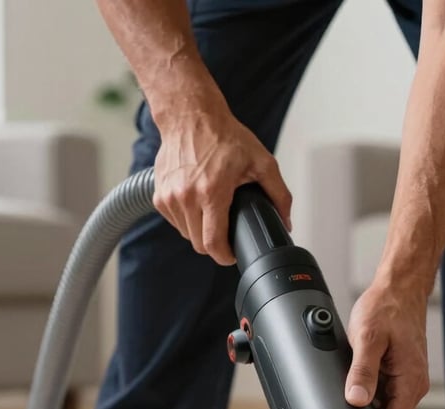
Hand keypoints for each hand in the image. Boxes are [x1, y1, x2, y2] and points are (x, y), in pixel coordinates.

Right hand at [152, 86, 291, 265]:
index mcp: (211, 192)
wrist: (190, 115)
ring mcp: (169, 196)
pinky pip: (175, 222)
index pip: (213, 244)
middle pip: (199, 244)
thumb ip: (279, 194)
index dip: (225, 256)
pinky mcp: (159, 194)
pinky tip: (197, 204)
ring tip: (212, 212)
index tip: (232, 254)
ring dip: (200, 231)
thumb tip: (285, 221)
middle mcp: (186, 196)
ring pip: (186, 234)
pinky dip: (187, 219)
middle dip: (215, 244)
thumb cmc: (223, 136)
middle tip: (226, 232)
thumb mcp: (261, 162)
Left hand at [344, 282, 429, 408]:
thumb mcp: (368, 338)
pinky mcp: (397, 374)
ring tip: (347, 406)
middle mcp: (411, 386)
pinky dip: (369, 396)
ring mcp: (405, 381)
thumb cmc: (387, 308)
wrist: (399, 288)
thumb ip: (362, 371)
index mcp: (409, 383)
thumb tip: (356, 400)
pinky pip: (382, 395)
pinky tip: (355, 389)